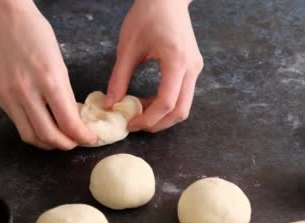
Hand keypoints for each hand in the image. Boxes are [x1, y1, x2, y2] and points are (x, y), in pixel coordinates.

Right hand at [0, 0, 96, 149]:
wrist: (2, 19)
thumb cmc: (35, 33)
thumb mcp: (59, 62)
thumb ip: (63, 92)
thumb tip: (71, 118)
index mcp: (49, 79)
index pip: (68, 122)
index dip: (82, 136)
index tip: (90, 138)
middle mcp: (27, 92)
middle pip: (48, 135)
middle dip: (66, 144)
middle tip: (75, 143)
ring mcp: (10, 97)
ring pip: (30, 136)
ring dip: (46, 143)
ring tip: (58, 139)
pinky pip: (17, 123)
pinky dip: (32, 129)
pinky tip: (41, 124)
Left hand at [105, 0, 203, 132]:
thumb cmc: (146, 16)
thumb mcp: (127, 48)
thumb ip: (118, 79)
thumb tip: (109, 105)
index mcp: (176, 61)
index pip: (167, 103)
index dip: (148, 119)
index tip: (130, 124)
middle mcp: (191, 68)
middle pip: (181, 110)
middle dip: (158, 124)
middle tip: (135, 125)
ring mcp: (195, 68)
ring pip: (184, 105)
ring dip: (162, 115)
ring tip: (139, 112)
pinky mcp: (192, 67)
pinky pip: (182, 94)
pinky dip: (166, 104)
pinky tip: (147, 101)